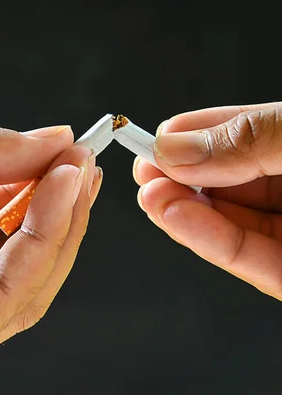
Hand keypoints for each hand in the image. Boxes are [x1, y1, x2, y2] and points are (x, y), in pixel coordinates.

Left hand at [0, 119, 101, 386]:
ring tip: (78, 176)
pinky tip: (56, 199)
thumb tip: (46, 143)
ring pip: (19, 282)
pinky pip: (5, 295)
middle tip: (82, 163)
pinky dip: (38, 244)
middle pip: (7, 255)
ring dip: (56, 225)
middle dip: (50, 207)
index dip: (25, 184)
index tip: (61, 151)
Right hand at [133, 102, 281, 299]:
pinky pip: (248, 259)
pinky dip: (205, 240)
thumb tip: (177, 147)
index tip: (155, 138)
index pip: (240, 135)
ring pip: (228, 222)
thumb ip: (250, 138)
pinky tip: (174, 218)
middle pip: (226, 182)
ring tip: (150, 195)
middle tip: (144, 171)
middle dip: (179, 177)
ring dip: (181, 209)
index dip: (194, 135)